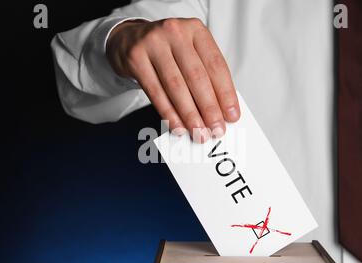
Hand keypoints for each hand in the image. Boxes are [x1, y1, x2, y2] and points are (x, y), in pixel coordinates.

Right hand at [106, 18, 239, 142]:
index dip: (226, 93)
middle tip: (216, 130)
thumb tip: (221, 110)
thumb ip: (205, 74)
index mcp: (196, 30)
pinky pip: (155, 92)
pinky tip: (178, 127)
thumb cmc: (167, 50)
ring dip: (189, 115)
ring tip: (199, 133)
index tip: (232, 116)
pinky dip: (168, 113)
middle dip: (209, 108)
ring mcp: (153, 44)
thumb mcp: (189, 52)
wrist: (129, 39)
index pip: (216, 65)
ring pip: (176, 87)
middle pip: (196, 77)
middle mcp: (175, 33)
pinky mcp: (136, 59)